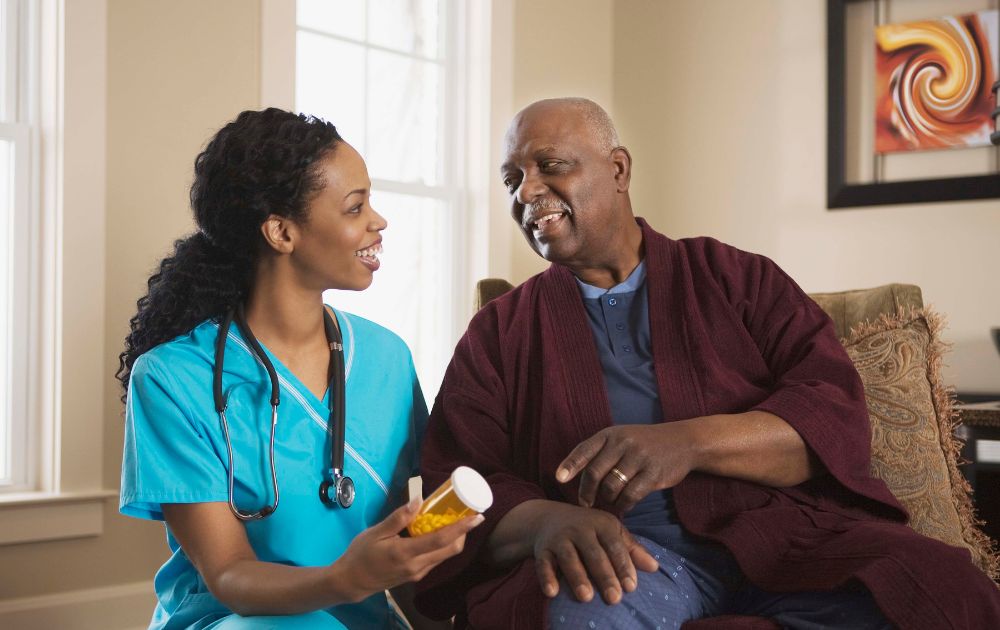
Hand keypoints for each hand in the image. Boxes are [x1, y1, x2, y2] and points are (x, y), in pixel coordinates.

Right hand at [335, 498, 483, 601]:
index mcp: (406, 553)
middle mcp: (417, 566)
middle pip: (451, 549)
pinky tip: (437, 532)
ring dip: (454, 538)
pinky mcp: (416, 575)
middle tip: (468, 513)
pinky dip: (442, 545)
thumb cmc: (360, 554)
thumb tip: (418, 500)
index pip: (441, 540)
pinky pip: (436, 559)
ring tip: (454, 519)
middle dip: (464, 532)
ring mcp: (418, 573)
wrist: (351, 582)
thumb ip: (398, 518)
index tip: (477, 517)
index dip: (462, 528)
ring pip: (445, 555)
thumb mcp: (375, 532)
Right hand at [532, 502, 656, 604]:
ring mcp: (560, 538)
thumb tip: (654, 567)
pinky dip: (547, 577)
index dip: (623, 566)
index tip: (631, 587)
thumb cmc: (588, 529)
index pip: (615, 546)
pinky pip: (544, 563)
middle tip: (614, 598)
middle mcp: (580, 529)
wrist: (548, 517)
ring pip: (569, 558)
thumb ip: (631, 550)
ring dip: (577, 577)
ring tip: (586, 597)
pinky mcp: (542, 549)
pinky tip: (552, 593)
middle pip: (594, 554)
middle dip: (604, 576)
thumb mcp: (610, 532)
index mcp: (602, 524)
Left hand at [556, 423, 695, 512]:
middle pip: (594, 473)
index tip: (559, 479)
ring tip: (607, 504)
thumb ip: (600, 452)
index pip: (584, 450)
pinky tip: (622, 508)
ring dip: (606, 500)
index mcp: (610, 434)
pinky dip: (622, 506)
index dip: (569, 465)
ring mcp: (639, 458)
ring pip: (611, 487)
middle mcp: (623, 444)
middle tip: (585, 504)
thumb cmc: (644, 444)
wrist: (683, 442)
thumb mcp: (622, 438)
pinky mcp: (653, 474)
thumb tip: (570, 474)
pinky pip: (630, 496)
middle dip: (586, 493)